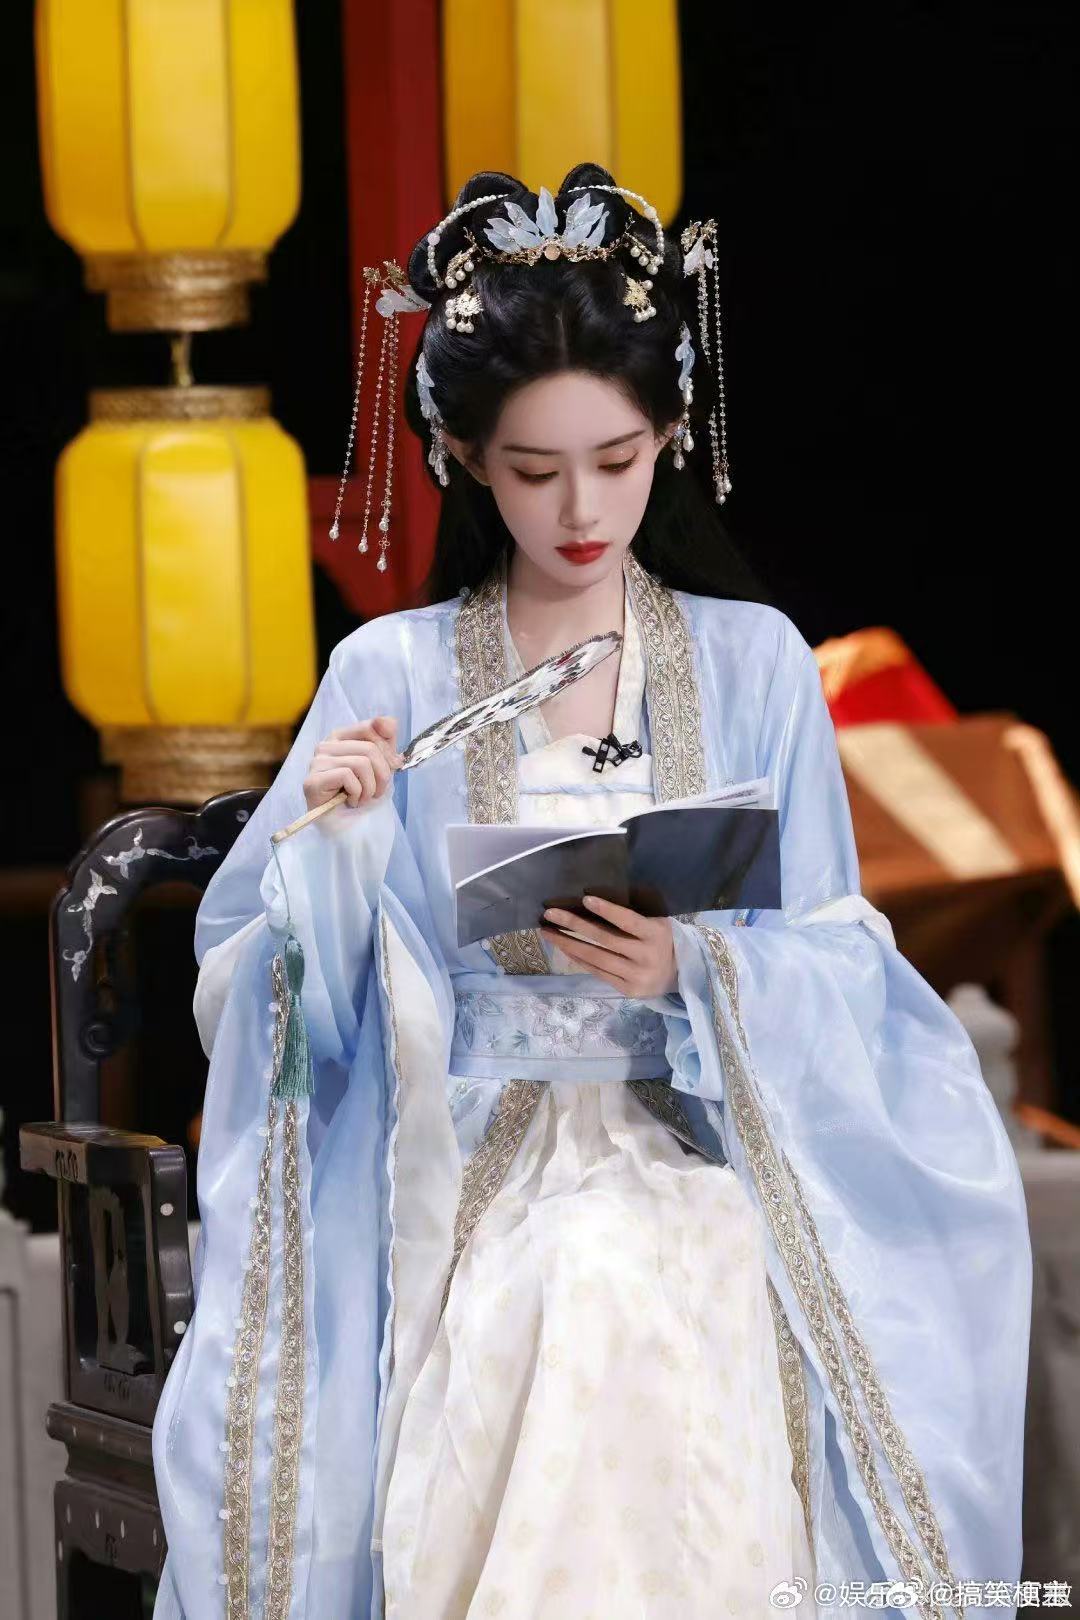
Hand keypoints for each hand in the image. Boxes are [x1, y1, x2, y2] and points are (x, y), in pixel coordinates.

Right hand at [302, 715, 403, 811]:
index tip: (393, 767)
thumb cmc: (361, 795)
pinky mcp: (313, 780)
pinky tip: (351, 801)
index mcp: (341, 737)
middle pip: (370, 748)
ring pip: (361, 763)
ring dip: (370, 788)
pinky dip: (357, 794)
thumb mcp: (381, 764)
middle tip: (377, 792)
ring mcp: (316, 762)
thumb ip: (386, 740)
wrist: (347, 828)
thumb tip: (389, 723)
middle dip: (383, 775)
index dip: (388, 750)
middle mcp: (325, 745)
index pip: (371, 727)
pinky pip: (347, 776)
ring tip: (363, 798)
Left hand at [539, 895, 678, 995]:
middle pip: (605, 939)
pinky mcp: (628, 990)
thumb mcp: (657, 924)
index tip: (585, 899)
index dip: (607, 910)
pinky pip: (598, 972)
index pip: (628, 921)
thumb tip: (593, 903)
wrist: (681, 976)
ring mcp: (636, 976)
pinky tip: (565, 948)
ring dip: (569, 944)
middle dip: (574, 925)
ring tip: (548, 932)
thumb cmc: (663, 941)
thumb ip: (634, 917)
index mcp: (656, 934)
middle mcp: (646, 956)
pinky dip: (580, 959)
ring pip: (596, 958)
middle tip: (550, 914)